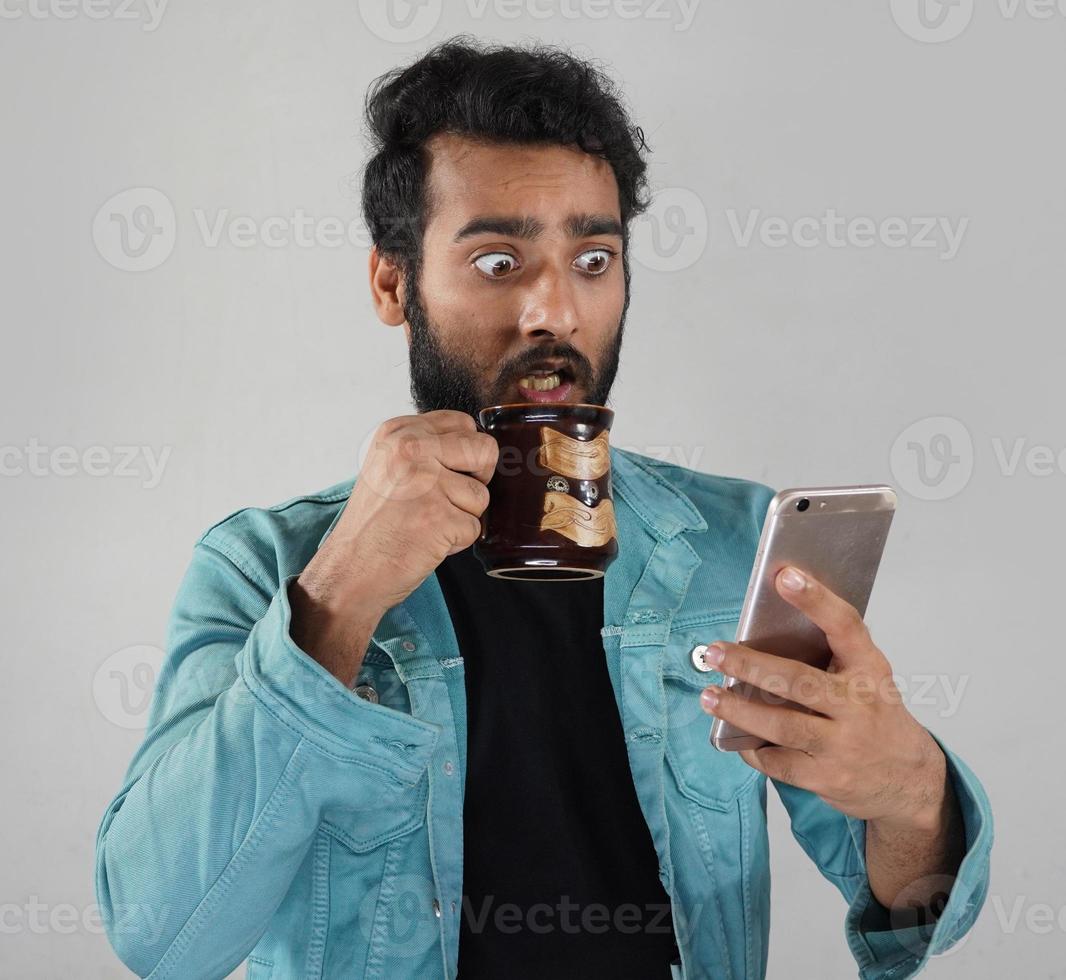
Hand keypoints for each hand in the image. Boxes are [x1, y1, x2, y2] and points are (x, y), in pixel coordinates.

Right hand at [290, 410, 497, 684]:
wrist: (349, 570)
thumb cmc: (371, 525)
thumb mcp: (387, 466)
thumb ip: (425, 448)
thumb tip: (478, 446)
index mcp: (398, 433)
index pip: (463, 423)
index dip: (467, 452)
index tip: (449, 472)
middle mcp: (411, 450)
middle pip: (485, 451)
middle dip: (477, 480)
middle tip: (446, 500)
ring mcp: (427, 483)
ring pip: (481, 495)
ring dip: (462, 516)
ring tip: (426, 524)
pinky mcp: (440, 517)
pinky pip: (474, 527)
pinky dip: (456, 541)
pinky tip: (426, 541)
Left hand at [698, 566, 947, 832]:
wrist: (910, 782)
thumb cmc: (875, 717)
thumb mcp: (867, 678)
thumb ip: (829, 657)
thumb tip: (761, 634)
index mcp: (869, 669)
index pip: (845, 626)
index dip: (815, 600)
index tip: (784, 576)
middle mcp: (859, 705)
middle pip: (798, 680)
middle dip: (750, 665)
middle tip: (716, 652)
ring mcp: (843, 745)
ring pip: (781, 725)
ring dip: (738, 711)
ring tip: (709, 696)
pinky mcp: (827, 778)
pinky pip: (777, 761)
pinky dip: (751, 748)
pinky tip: (734, 737)